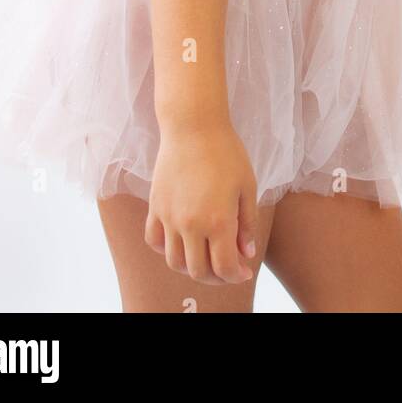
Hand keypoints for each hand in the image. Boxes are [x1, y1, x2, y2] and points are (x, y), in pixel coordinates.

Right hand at [144, 120, 258, 284]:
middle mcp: (191, 224)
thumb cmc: (226, 151)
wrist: (193, 125)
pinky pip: (154, 240)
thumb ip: (247, 223)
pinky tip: (182, 241)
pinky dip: (166, 249)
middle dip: (216, 277)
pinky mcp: (155, 206)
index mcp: (218, 220)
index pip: (224, 267)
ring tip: (205, 257)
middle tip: (227, 267)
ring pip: (174, 261)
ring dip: (191, 267)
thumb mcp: (247, 186)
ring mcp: (169, 217)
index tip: (244, 271)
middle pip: (198, 271)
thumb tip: (246, 252)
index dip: (235, 275)